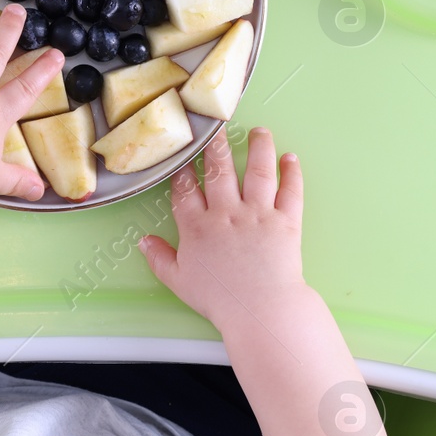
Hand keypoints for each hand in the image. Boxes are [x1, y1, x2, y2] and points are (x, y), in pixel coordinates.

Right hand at [139, 127, 307, 329]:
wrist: (260, 309)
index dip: (183, 169)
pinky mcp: (286, 221)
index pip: (186, 189)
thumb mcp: (179, 281)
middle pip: (219, 171)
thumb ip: (160, 259)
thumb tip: (143, 241)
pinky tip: (290, 158)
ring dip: (259, 148)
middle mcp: (227, 213)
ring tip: (260, 132)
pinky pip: (290, 191)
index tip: (184, 153)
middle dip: (216, 146)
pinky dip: (292, 173)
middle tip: (217, 126)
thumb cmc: (219, 300)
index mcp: (197, 227)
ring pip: (257, 171)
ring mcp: (258, 214)